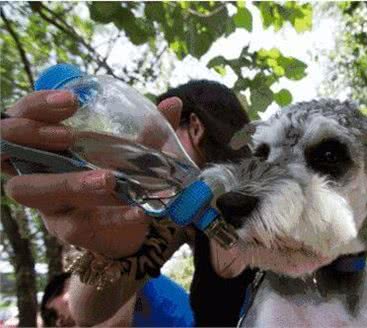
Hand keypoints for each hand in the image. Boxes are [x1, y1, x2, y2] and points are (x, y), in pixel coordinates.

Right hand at [2, 91, 183, 257]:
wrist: (136, 225)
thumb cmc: (126, 178)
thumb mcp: (139, 151)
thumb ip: (151, 130)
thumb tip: (172, 103)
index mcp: (50, 145)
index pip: (21, 119)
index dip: (35, 107)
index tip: (71, 100)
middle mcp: (39, 172)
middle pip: (8, 152)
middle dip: (32, 136)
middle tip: (68, 135)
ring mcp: (49, 204)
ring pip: (33, 191)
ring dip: (68, 181)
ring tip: (108, 179)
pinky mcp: (67, 231)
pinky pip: (78, 225)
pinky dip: (111, 216)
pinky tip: (137, 211)